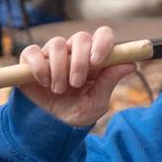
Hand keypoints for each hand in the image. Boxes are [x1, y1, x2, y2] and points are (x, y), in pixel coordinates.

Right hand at [18, 27, 135, 127]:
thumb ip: (109, 82)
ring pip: (57, 44)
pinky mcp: (31, 59)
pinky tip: (44, 82)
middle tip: (76, 83)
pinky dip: (39, 67)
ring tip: (59, 90)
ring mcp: (52, 54)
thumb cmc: (77, 112)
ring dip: (59, 69)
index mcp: (94, 58)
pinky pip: (33, 52)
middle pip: (80, 38)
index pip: (103, 35)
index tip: (97, 61)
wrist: (50, 126)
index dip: (102, 43)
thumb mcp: (96, 102)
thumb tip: (130, 64)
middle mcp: (74, 51)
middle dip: (80, 61)